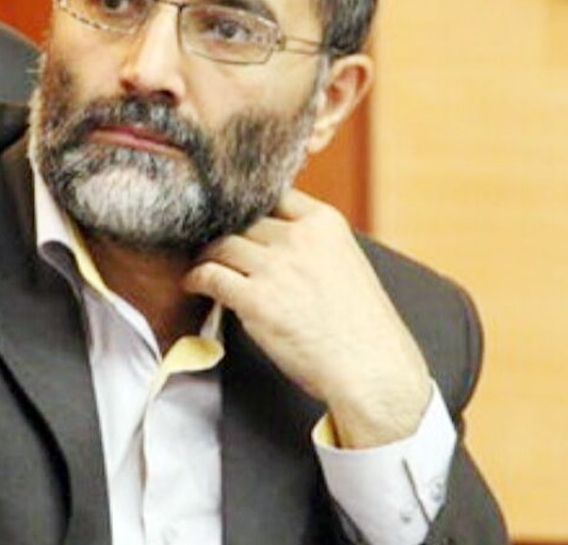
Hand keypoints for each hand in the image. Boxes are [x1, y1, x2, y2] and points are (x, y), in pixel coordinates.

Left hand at [181, 189, 430, 447]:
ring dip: (207, 256)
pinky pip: (210, 276)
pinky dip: (196, 279)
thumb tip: (274, 239)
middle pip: (243, 222)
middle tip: (215, 247)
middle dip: (228, 235)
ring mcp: (275, 267)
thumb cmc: (363, 329)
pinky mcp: (255, 300)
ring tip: (202, 265)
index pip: (274, 196)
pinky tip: (194, 284)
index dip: (251, 209)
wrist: (372, 371)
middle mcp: (299, 238)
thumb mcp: (347, 265)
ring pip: (221, 246)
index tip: (238, 218)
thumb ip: (313, 246)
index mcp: (325, 224)